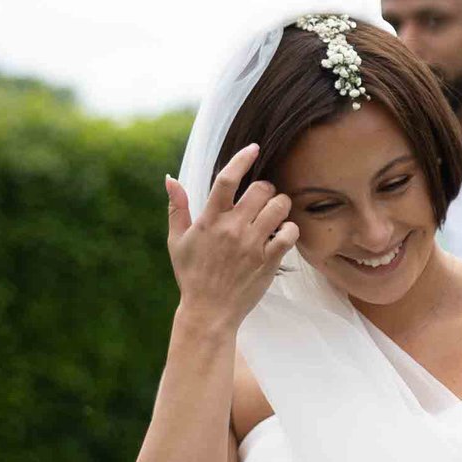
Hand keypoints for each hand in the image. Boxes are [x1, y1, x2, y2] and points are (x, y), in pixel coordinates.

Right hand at [165, 149, 292, 333]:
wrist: (209, 312)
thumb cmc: (192, 275)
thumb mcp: (177, 241)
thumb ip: (177, 208)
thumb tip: (170, 178)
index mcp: (210, 220)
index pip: (227, 180)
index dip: (242, 159)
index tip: (254, 148)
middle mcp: (233, 229)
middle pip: (261, 189)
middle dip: (265, 188)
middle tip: (261, 198)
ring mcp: (252, 245)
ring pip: (279, 206)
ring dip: (280, 205)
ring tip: (274, 213)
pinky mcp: (268, 261)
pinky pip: (290, 233)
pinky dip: (290, 229)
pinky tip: (282, 233)